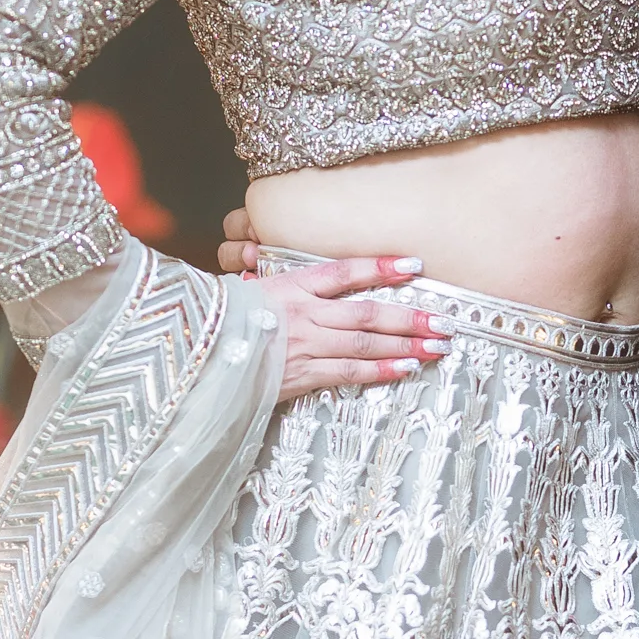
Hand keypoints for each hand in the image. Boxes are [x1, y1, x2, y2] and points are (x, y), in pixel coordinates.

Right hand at [216, 213, 449, 404]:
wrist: (194, 353)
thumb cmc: (219, 320)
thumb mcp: (249, 291)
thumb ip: (280, 286)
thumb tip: (298, 281)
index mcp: (291, 287)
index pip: (343, 272)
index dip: (380, 267)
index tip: (413, 264)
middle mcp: (304, 313)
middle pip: (368, 312)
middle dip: (410, 317)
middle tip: (444, 321)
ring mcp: (306, 345)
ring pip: (366, 343)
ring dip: (406, 345)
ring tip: (437, 345)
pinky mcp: (302, 374)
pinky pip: (350, 372)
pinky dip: (381, 370)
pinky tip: (406, 367)